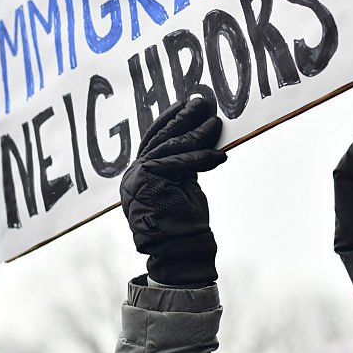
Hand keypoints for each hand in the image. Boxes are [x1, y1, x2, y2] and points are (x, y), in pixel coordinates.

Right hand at [120, 95, 226, 285]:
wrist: (180, 250)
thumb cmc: (185, 221)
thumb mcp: (183, 185)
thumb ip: (182, 164)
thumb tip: (199, 137)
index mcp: (137, 174)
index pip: (153, 139)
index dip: (170, 119)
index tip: (185, 104)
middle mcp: (132, 174)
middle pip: (160, 137)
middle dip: (183, 118)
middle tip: (202, 102)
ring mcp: (137, 177)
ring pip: (171, 147)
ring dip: (196, 134)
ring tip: (216, 122)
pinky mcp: (148, 181)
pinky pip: (180, 163)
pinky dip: (202, 158)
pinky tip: (220, 156)